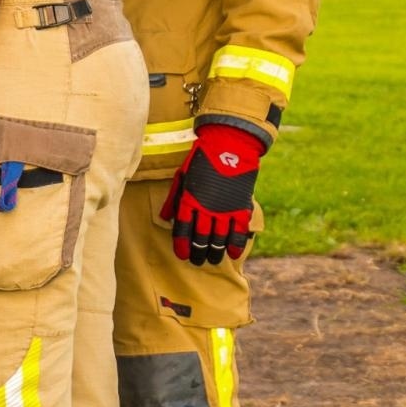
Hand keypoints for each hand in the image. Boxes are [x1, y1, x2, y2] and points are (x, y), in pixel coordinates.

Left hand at [159, 124, 262, 265]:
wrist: (229, 145)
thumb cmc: (202, 158)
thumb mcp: (182, 176)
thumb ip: (174, 199)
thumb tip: (164, 218)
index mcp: (189, 200)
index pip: (183, 229)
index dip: (182, 245)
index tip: (182, 256)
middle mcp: (206, 208)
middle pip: (201, 238)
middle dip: (198, 252)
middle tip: (197, 261)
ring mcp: (225, 209)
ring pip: (219, 238)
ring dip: (215, 251)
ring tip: (213, 260)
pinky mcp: (241, 207)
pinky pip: (238, 232)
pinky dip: (236, 244)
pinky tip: (232, 254)